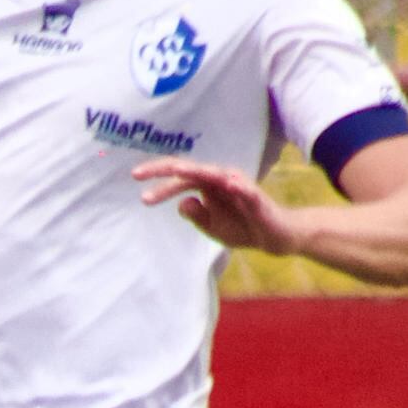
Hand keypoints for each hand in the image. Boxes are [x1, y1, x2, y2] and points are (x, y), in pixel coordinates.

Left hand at [134, 157, 307, 259]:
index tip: (135, 179)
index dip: (158, 180)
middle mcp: (219, 179)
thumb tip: (181, 203)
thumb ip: (195, 215)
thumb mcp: (211, 226)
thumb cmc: (240, 227)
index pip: (179, 178)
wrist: (272, 237)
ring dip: (195, 170)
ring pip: (212, 174)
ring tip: (177, 170)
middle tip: (137, 173)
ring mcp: (237, 185)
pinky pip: (244, 189)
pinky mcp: (254, 196)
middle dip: (164, 170)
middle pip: (188, 170)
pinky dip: (237, 185)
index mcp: (206, 185)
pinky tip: (227, 183)